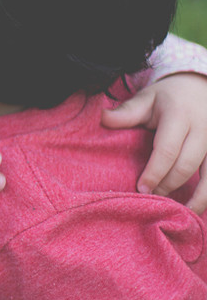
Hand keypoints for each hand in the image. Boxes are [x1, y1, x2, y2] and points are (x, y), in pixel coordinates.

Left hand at [103, 72, 206, 212]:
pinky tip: (197, 207)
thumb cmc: (167, 98)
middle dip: (168, 185)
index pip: (167, 149)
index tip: (141, 188)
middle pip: (186, 165)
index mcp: (179, 116)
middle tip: (152, 199)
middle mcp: (202, 130)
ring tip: (181, 212)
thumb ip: (127, 112)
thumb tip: (102, 118)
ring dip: (197, 197)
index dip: (154, 172)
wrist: (199, 88)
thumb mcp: (146, 99)